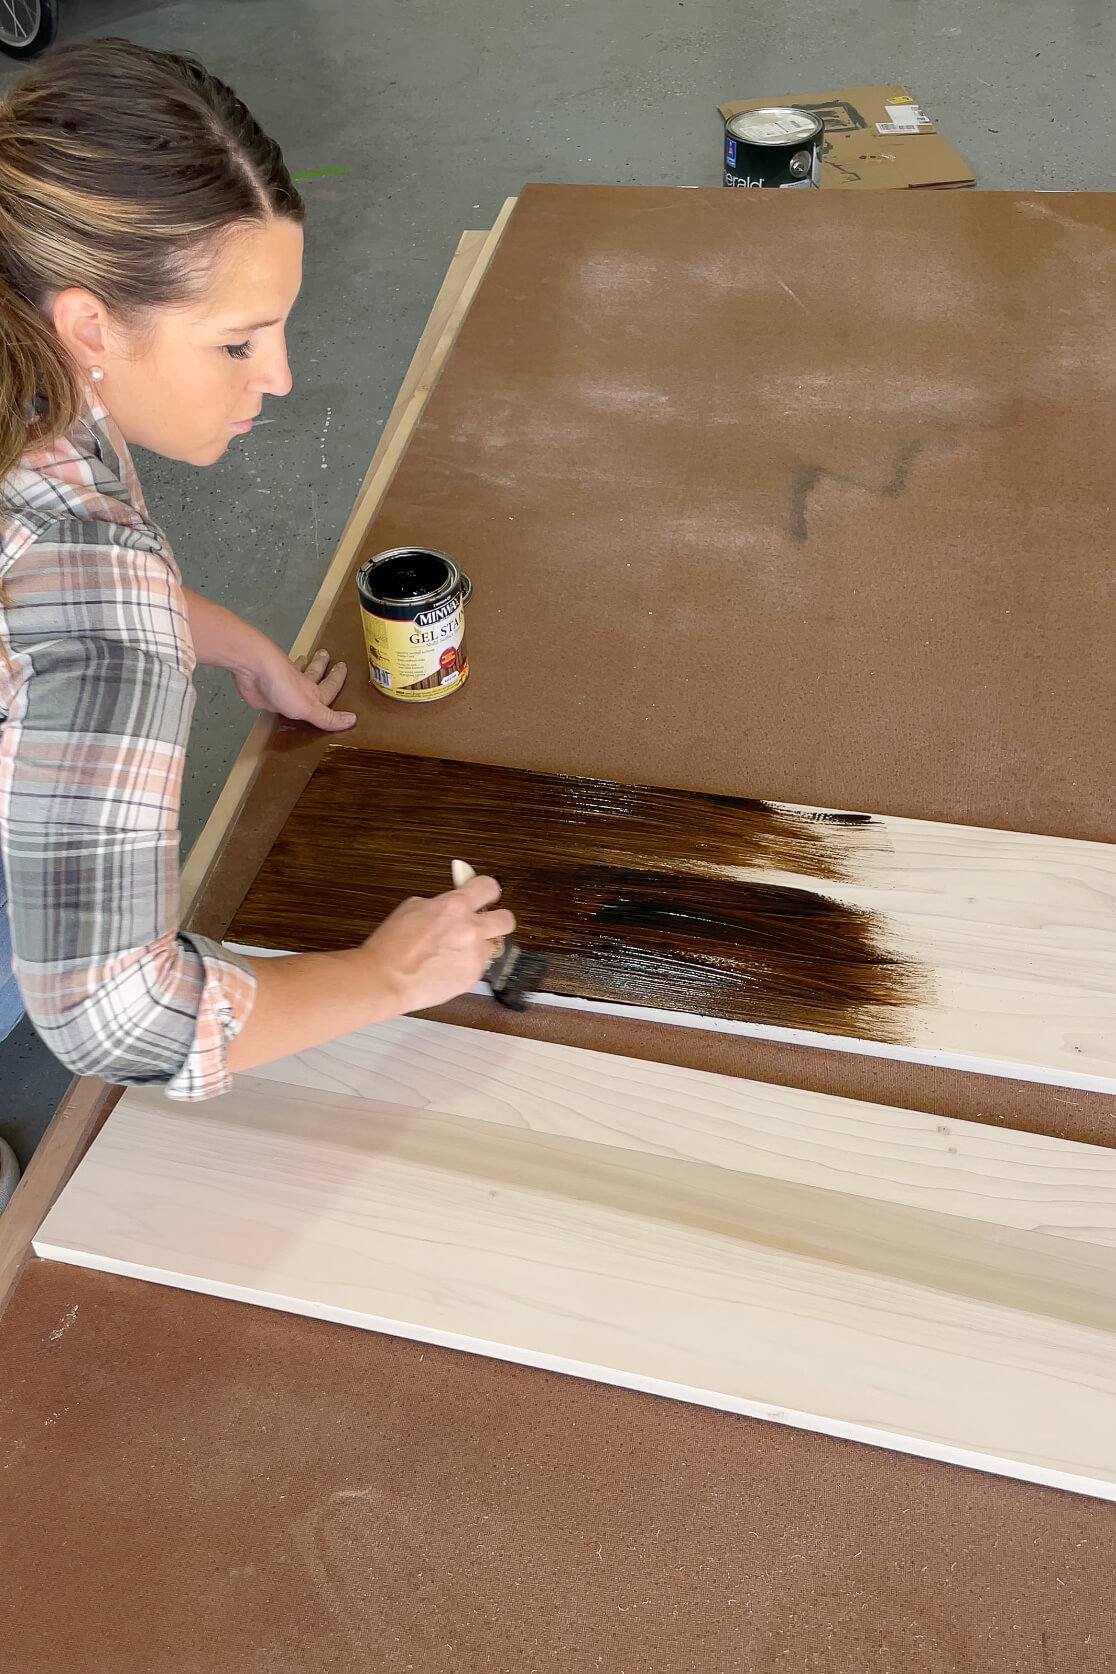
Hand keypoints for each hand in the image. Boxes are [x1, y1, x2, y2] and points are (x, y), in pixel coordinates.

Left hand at [231, 645, 355, 731]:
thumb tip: (352, 720)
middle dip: (321, 665)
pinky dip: (276, 683)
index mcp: (313, 691)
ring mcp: (281, 687)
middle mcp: (299, 685)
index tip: (343, 667)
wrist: (254, 671)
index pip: (330, 685)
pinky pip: (275, 688)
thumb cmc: (283, 685)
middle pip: (313, 673)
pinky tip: (273, 682)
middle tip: (325, 654)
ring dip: (301, 667)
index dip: (337, 678)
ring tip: (305, 659)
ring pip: (295, 675)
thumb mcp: (311, 708)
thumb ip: (329, 717)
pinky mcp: (264, 692)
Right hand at [351, 874, 516, 1015]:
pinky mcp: (473, 977)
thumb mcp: (413, 907)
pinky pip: (481, 967)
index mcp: (455, 905)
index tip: (486, 894)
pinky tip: (449, 967)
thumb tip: (454, 899)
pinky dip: (469, 965)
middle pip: (507, 919)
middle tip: (484, 924)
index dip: (488, 890)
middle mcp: (471, 928)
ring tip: (460, 950)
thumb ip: (441, 902)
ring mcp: (475, 955)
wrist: (386, 979)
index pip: (489, 887)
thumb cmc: (392, 945)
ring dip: (482, 946)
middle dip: (497, 920)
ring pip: (495, 946)